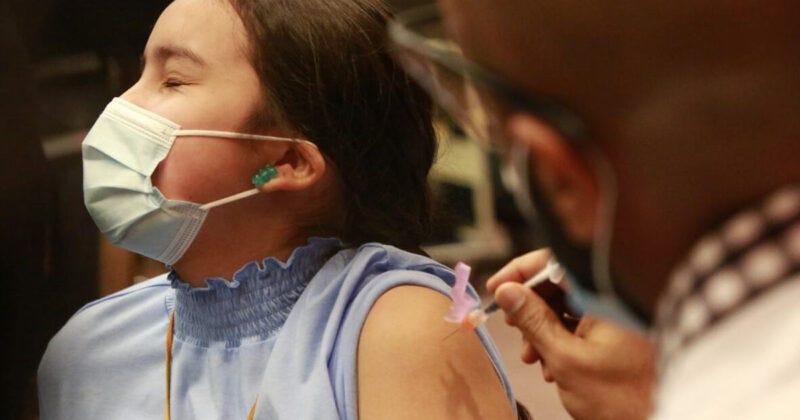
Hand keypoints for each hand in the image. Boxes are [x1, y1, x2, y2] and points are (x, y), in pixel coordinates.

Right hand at [487, 249, 655, 419]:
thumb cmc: (622, 398)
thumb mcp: (564, 358)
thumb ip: (533, 321)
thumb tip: (506, 291)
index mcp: (606, 294)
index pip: (555, 260)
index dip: (521, 271)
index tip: (497, 287)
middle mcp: (614, 297)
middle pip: (559, 282)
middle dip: (530, 305)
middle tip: (511, 325)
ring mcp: (618, 315)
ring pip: (568, 304)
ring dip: (542, 328)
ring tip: (531, 356)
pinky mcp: (620, 332)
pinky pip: (582, 322)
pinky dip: (561, 338)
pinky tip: (550, 365)